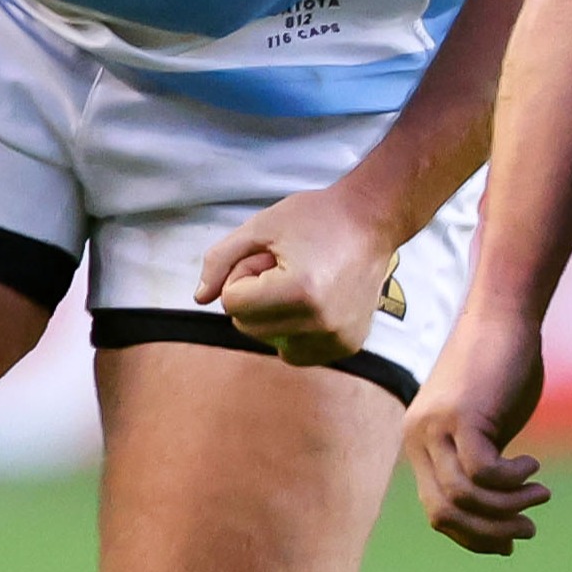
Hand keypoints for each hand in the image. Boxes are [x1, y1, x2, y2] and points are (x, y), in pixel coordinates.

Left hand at [195, 181, 395, 366]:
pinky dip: (294, 331)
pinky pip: (298, 353)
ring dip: (274, 315)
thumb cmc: (315, 217)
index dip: (242, 275)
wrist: (372, 221)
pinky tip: (313, 302)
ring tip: (301, 282)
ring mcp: (337, 338)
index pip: (232, 303)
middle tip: (284, 266)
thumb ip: (220, 261)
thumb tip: (199, 299)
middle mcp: (321, 322)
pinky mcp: (348, 346)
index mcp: (299, 291)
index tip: (268, 256)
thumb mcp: (260, 227)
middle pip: (248, 327)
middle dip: (255, 296)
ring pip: (270, 343)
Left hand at [407, 307, 552, 554]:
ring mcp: (435, 425)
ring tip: (540, 495)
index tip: (508, 542)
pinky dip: (512, 480)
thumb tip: (497, 515)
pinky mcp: (461, 414)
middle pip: (444, 512)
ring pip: (464, 497)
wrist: (504, 315)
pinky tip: (532, 465)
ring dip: (508, 508)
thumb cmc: (501, 367)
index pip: (435, 511)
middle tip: (528, 530)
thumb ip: (480, 463)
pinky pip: (483, 472)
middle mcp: (417, 436)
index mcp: (419, 442)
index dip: (472, 536)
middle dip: (489, 532)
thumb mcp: (484, 424)